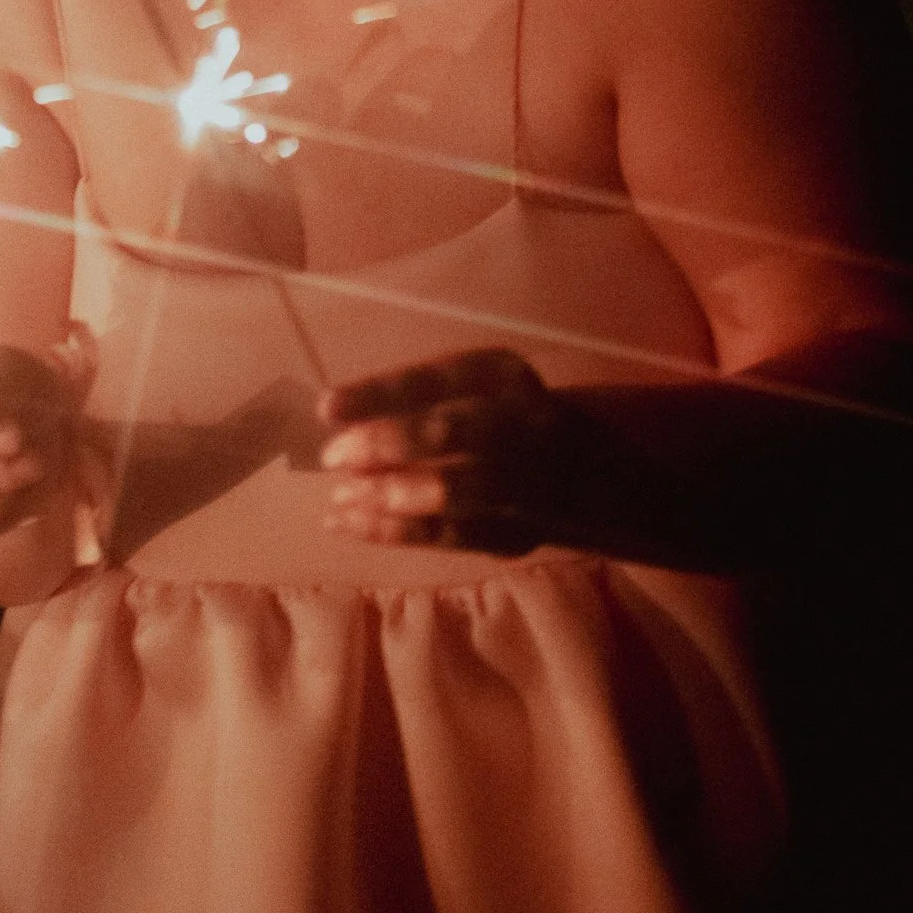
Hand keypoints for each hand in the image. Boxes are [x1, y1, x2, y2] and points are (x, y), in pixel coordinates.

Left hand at [319, 349, 586, 556]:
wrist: (586, 472)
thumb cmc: (496, 419)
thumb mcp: (469, 391)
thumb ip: (412, 401)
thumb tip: (334, 418)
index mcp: (505, 376)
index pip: (442, 377)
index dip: (382, 392)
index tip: (326, 406)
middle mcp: (526, 423)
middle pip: (457, 433)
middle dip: (389, 444)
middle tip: (333, 457)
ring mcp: (531, 483)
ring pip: (460, 490)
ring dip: (392, 496)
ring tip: (340, 497)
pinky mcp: (518, 533)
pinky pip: (452, 536)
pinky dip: (395, 532)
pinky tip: (346, 523)